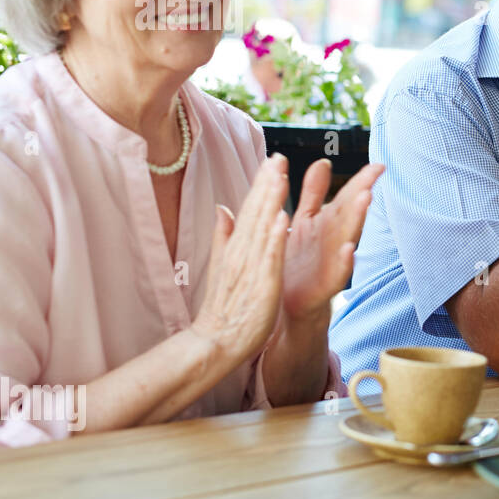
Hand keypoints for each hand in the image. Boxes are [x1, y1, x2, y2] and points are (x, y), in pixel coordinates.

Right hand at [192, 155, 290, 358]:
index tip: (273, 159)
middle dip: (267, 183)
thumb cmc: (225, 307)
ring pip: (262, 229)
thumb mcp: (224, 265)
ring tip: (281, 176)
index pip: (250, 209)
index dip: (262, 184)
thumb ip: (224, 235)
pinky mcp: (261, 286)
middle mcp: (242, 252)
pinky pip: (269, 259)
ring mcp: (251, 268)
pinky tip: (284, 220)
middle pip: (255, 212)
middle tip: (278, 156)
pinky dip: (275, 239)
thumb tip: (222, 208)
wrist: (215, 343)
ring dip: (271, 202)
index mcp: (237, 247)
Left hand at [282, 159, 384, 322]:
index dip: (362, 180)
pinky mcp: (324, 285)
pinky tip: (349, 249)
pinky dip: (344, 262)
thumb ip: (314, 192)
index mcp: (327, 223)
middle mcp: (334, 240)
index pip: (347, 197)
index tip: (379, 165)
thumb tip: (323, 162)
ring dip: (358, 219)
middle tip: (374, 176)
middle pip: (351, 213)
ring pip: (348, 237)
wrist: (286, 305)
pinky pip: (337, 273)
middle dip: (362, 194)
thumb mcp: (304, 221)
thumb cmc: (297, 262)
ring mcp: (332, 262)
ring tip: (366, 199)